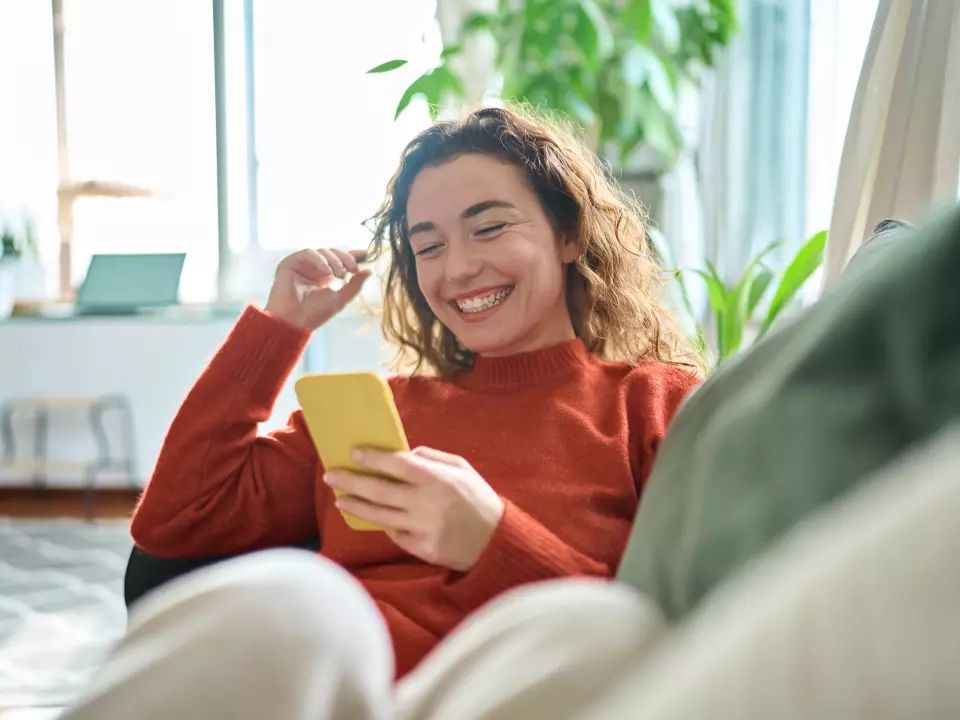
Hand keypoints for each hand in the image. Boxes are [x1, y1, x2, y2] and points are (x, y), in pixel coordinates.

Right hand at [264, 248, 370, 330]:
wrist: (293, 322)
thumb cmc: (314, 315)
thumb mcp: (340, 299)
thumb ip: (354, 285)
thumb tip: (369, 270)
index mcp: (324, 276)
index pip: (339, 260)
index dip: (352, 255)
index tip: (366, 253)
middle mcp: (313, 269)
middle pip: (333, 253)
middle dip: (345, 258)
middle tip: (353, 270)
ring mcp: (302, 265)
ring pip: (322, 251)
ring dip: (334, 261)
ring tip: (339, 275)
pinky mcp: (290, 263)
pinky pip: (308, 253)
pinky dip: (320, 260)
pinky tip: (326, 272)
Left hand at [324, 447, 504, 571]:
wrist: (496, 541)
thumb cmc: (478, 499)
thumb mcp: (463, 468)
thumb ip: (433, 458)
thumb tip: (404, 453)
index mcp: (437, 479)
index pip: (397, 464)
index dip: (373, 458)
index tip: (353, 452)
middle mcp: (426, 503)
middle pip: (379, 490)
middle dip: (351, 481)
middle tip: (332, 475)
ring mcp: (422, 528)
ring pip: (379, 515)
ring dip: (356, 506)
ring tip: (339, 500)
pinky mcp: (421, 548)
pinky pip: (395, 534)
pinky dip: (385, 524)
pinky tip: (376, 517)